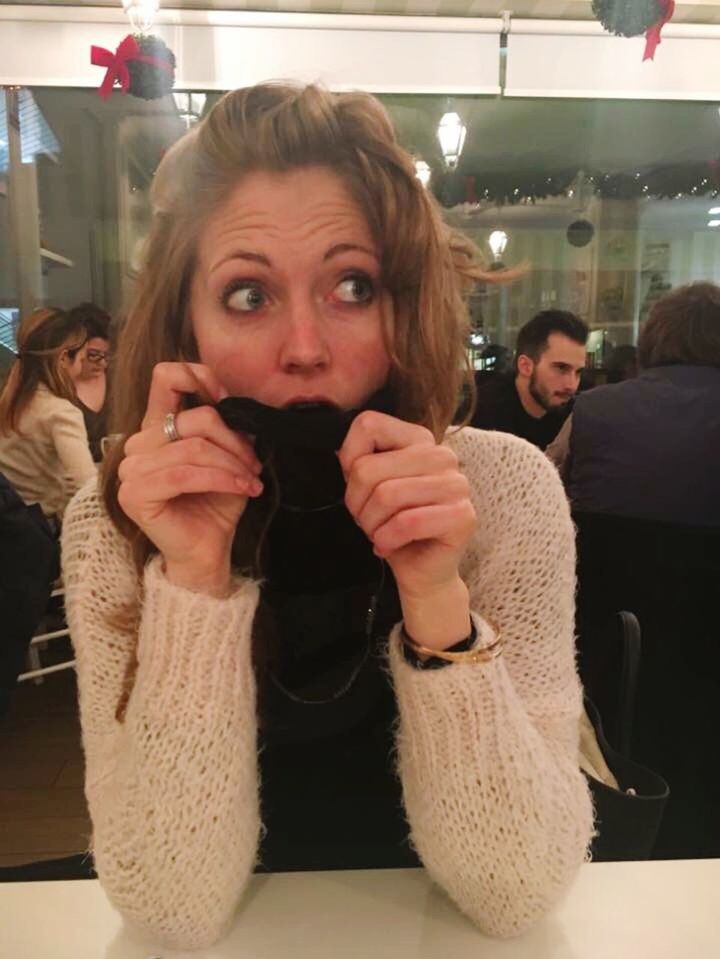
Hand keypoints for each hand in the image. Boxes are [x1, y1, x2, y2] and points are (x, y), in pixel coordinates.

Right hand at [117, 362, 263, 595]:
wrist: (208, 550)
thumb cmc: (215, 504)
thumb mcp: (228, 457)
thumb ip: (227, 427)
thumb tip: (238, 402)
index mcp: (157, 428)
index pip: (166, 378)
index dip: (201, 379)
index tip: (231, 402)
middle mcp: (138, 443)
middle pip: (195, 419)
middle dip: (234, 441)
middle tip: (254, 464)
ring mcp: (130, 469)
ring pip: (194, 448)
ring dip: (232, 464)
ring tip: (251, 480)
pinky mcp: (134, 493)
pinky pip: (185, 475)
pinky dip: (221, 479)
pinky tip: (242, 488)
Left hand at [339, 412, 476, 647]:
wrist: (421, 572)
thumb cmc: (393, 526)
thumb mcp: (368, 489)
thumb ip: (357, 462)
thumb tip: (340, 453)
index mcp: (420, 440)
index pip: (369, 425)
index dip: (350, 461)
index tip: (359, 489)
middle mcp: (443, 456)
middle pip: (369, 468)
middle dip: (356, 503)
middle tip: (366, 521)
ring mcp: (456, 484)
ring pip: (387, 496)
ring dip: (371, 525)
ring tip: (378, 534)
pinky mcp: (462, 515)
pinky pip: (407, 522)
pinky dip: (387, 539)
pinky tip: (387, 546)